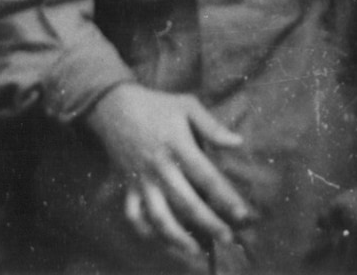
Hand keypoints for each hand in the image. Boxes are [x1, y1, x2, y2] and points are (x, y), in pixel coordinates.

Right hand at [85, 84, 251, 260]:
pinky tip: (163, 241)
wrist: (113, 106)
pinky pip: (134, 216)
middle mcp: (160, 168)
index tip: (243, 214)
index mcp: (178, 146)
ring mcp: (142, 180)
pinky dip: (146, 232)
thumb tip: (238, 143)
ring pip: (159, 217)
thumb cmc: (157, 105)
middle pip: (186, 203)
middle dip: (209, 224)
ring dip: (178, 238)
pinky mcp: (128, 187)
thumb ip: (212, 126)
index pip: (206, 177)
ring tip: (197, 251)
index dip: (226, 197)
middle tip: (228, 238)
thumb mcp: (187, 105)